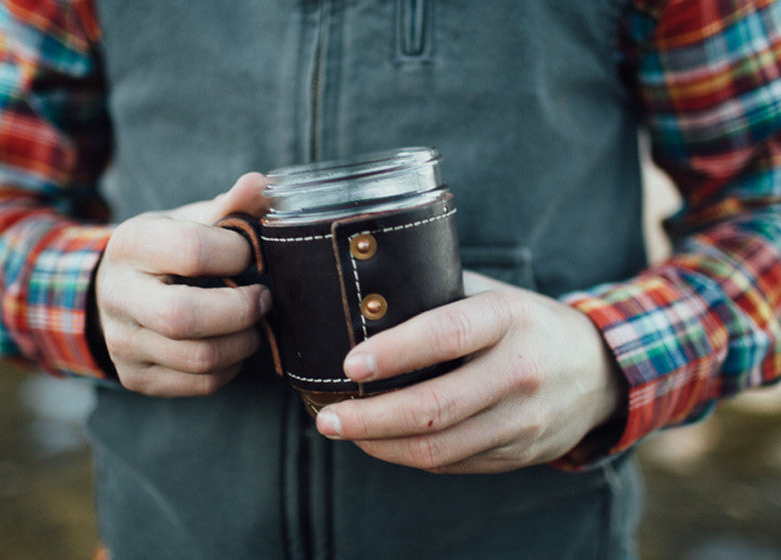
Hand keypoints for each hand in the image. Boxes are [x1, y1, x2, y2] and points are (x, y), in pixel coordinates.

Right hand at [94, 173, 270, 396]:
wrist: (112, 291)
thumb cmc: (164, 251)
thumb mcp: (188, 220)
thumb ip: (229, 205)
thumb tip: (262, 183)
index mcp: (132, 245)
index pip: (191, 250)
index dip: (235, 253)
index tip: (247, 253)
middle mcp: (118, 296)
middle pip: (185, 317)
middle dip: (241, 310)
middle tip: (263, 297)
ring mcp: (123, 343)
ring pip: (199, 358)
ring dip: (244, 342)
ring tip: (253, 322)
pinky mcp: (138, 377)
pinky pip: (200, 384)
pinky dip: (231, 367)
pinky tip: (233, 344)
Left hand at [315, 271, 624, 472]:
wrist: (599, 371)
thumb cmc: (527, 324)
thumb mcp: (494, 295)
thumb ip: (440, 295)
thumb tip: (366, 301)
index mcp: (508, 319)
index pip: (445, 334)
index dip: (394, 352)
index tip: (349, 364)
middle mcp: (519, 372)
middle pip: (434, 408)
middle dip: (370, 418)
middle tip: (326, 418)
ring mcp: (523, 420)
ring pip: (439, 448)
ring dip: (381, 445)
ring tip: (343, 430)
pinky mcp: (519, 452)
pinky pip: (453, 463)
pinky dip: (408, 456)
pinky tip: (382, 443)